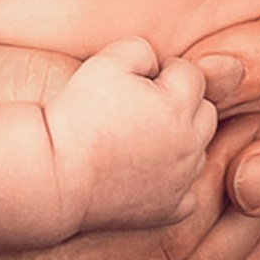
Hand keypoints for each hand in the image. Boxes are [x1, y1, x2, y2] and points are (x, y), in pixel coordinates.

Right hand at [44, 37, 217, 229]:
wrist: (55, 174)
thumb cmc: (77, 114)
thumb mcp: (105, 62)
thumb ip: (141, 49)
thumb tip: (157, 62)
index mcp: (178, 105)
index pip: (191, 75)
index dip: (165, 71)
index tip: (138, 81)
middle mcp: (189, 144)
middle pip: (204, 113)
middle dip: (182, 104)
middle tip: (141, 108)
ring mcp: (181, 180)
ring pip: (197, 152)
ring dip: (180, 142)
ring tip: (139, 139)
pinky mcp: (169, 210)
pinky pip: (188, 194)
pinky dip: (174, 184)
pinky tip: (146, 175)